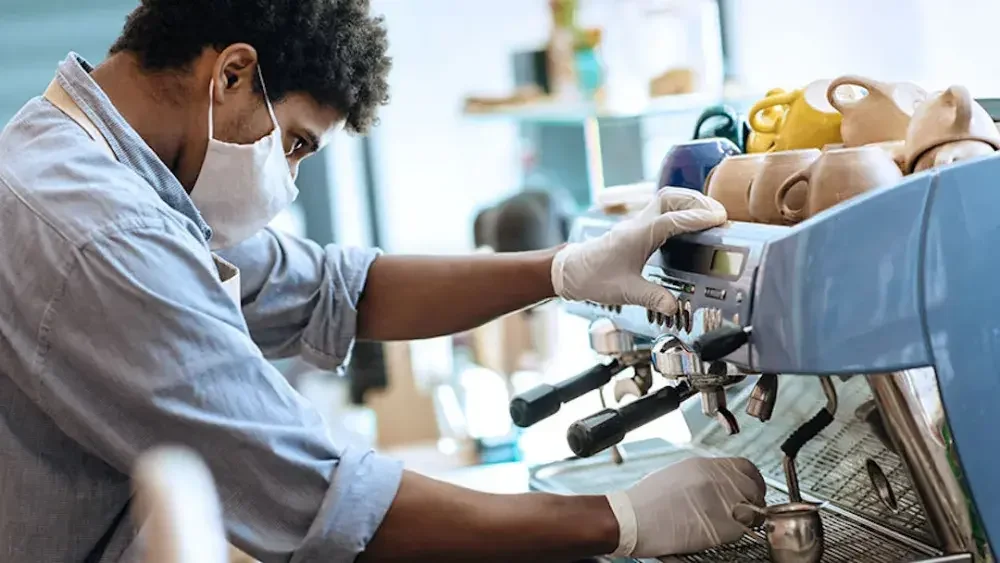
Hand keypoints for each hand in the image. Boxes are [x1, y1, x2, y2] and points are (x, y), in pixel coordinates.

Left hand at [551, 187, 726, 314]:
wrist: (570, 271)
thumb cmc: (594, 277)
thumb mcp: (625, 292)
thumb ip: (652, 297)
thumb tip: (674, 306)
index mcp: (638, 235)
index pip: (672, 219)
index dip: (697, 218)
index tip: (719, 219)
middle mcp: (638, 224)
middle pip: (670, 198)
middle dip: (697, 201)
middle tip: (719, 213)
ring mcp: (637, 223)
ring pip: (666, 199)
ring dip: (689, 202)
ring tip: (710, 213)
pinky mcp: (637, 228)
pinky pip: (662, 209)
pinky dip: (680, 210)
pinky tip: (690, 222)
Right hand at [604, 457, 765, 557]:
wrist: (633, 519)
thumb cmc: (647, 501)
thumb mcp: (677, 474)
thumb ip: (703, 475)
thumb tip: (719, 482)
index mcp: (704, 465)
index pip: (746, 467)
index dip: (753, 480)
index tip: (752, 489)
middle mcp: (716, 480)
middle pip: (753, 488)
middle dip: (753, 500)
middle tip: (746, 510)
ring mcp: (721, 502)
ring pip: (752, 510)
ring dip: (747, 519)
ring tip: (731, 524)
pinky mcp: (721, 526)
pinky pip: (742, 530)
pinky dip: (735, 534)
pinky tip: (719, 533)